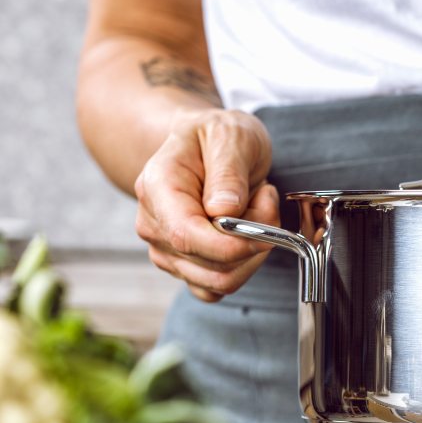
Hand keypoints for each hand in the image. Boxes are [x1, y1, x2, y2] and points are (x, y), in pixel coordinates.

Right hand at [134, 108, 279, 301]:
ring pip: (220, 281)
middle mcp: (154, 224)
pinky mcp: (184, 266)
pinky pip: (218, 287)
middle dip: (254, 241)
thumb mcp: (231, 135)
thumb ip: (228, 171)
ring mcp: (166, 249)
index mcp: (158, 188)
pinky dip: (243, 266)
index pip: (186, 236)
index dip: (232, 244)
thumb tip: (224, 210)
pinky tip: (246, 234)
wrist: (207, 144)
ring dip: (253, 251)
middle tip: (265, 198)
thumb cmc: (217, 136)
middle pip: (210, 266)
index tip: (266, 229)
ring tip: (255, 208)